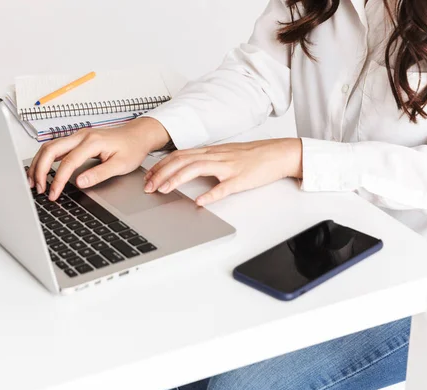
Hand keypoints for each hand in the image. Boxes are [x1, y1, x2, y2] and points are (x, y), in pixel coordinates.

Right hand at [28, 117, 169, 200]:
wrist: (137, 135)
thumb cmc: (132, 148)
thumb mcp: (121, 165)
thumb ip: (99, 174)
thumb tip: (80, 182)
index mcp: (92, 142)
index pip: (68, 162)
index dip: (58, 180)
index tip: (53, 194)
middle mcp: (82, 136)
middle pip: (50, 149)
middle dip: (39, 169)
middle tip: (38, 188)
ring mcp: (78, 136)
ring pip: (49, 147)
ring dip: (39, 163)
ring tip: (34, 182)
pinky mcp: (77, 140)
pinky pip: (55, 147)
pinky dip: (45, 159)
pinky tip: (42, 171)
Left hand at [143, 138, 302, 205]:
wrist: (279, 153)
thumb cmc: (253, 157)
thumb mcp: (224, 156)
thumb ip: (205, 161)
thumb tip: (184, 169)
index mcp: (211, 151)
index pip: (179, 155)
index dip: (161, 166)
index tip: (148, 177)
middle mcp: (216, 156)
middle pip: (182, 160)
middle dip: (162, 173)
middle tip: (148, 187)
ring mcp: (228, 166)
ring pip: (197, 168)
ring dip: (178, 179)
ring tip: (164, 190)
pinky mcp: (241, 179)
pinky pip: (224, 187)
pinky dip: (211, 194)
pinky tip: (200, 201)